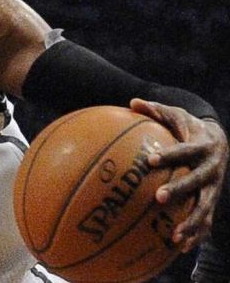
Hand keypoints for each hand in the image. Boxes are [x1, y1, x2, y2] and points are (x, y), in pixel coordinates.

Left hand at [130, 98, 228, 252]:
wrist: (219, 141)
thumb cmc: (188, 127)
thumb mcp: (175, 115)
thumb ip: (154, 110)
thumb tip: (132, 102)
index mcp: (202, 147)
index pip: (185, 151)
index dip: (170, 155)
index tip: (151, 160)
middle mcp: (211, 169)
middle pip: (197, 181)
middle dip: (180, 190)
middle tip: (159, 197)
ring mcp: (214, 187)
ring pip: (205, 206)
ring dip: (191, 221)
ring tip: (174, 236)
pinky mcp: (212, 201)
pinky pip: (206, 221)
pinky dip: (196, 235)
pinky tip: (180, 249)